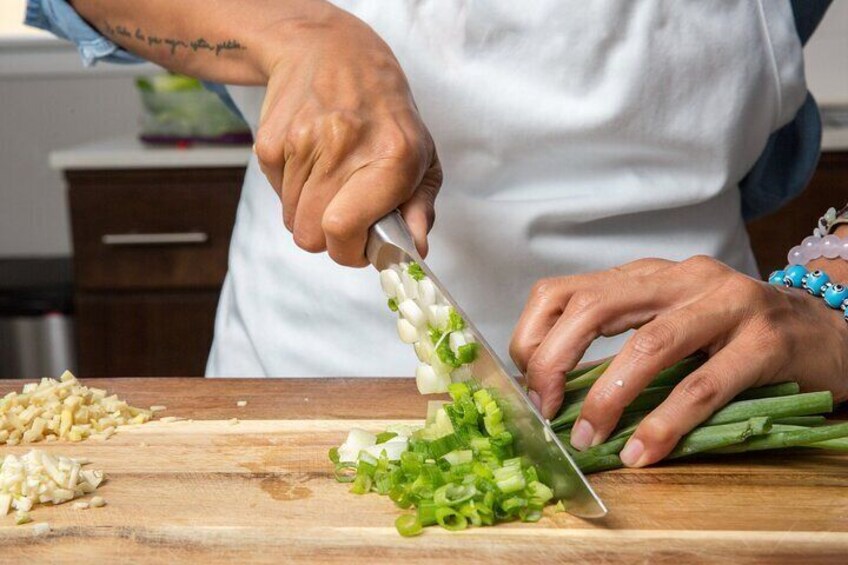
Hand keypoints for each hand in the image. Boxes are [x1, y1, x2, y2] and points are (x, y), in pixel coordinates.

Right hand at [254, 5, 440, 265]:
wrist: (330, 51)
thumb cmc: (384, 113)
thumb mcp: (421, 155)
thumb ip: (420, 208)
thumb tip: (414, 252)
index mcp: (391, 157)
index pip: (343, 230)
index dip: (349, 251)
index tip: (359, 245)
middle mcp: (343, 146)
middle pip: (311, 235)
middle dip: (328, 238)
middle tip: (345, 216)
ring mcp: (301, 142)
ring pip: (292, 220)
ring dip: (310, 213)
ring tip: (331, 180)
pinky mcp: (270, 140)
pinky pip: (276, 195)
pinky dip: (292, 190)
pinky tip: (311, 161)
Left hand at [510, 256, 847, 466]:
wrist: (828, 333)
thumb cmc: (736, 335)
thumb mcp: (671, 323)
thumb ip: (622, 342)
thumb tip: (558, 392)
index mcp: (648, 276)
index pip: (567, 290)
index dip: (536, 337)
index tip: (528, 384)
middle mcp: (681, 278)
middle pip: (595, 307)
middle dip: (556, 362)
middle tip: (544, 410)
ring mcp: (726, 303)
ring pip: (650, 345)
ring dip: (608, 397)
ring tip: (589, 438)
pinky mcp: (765, 339)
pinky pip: (704, 385)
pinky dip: (666, 422)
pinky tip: (644, 450)